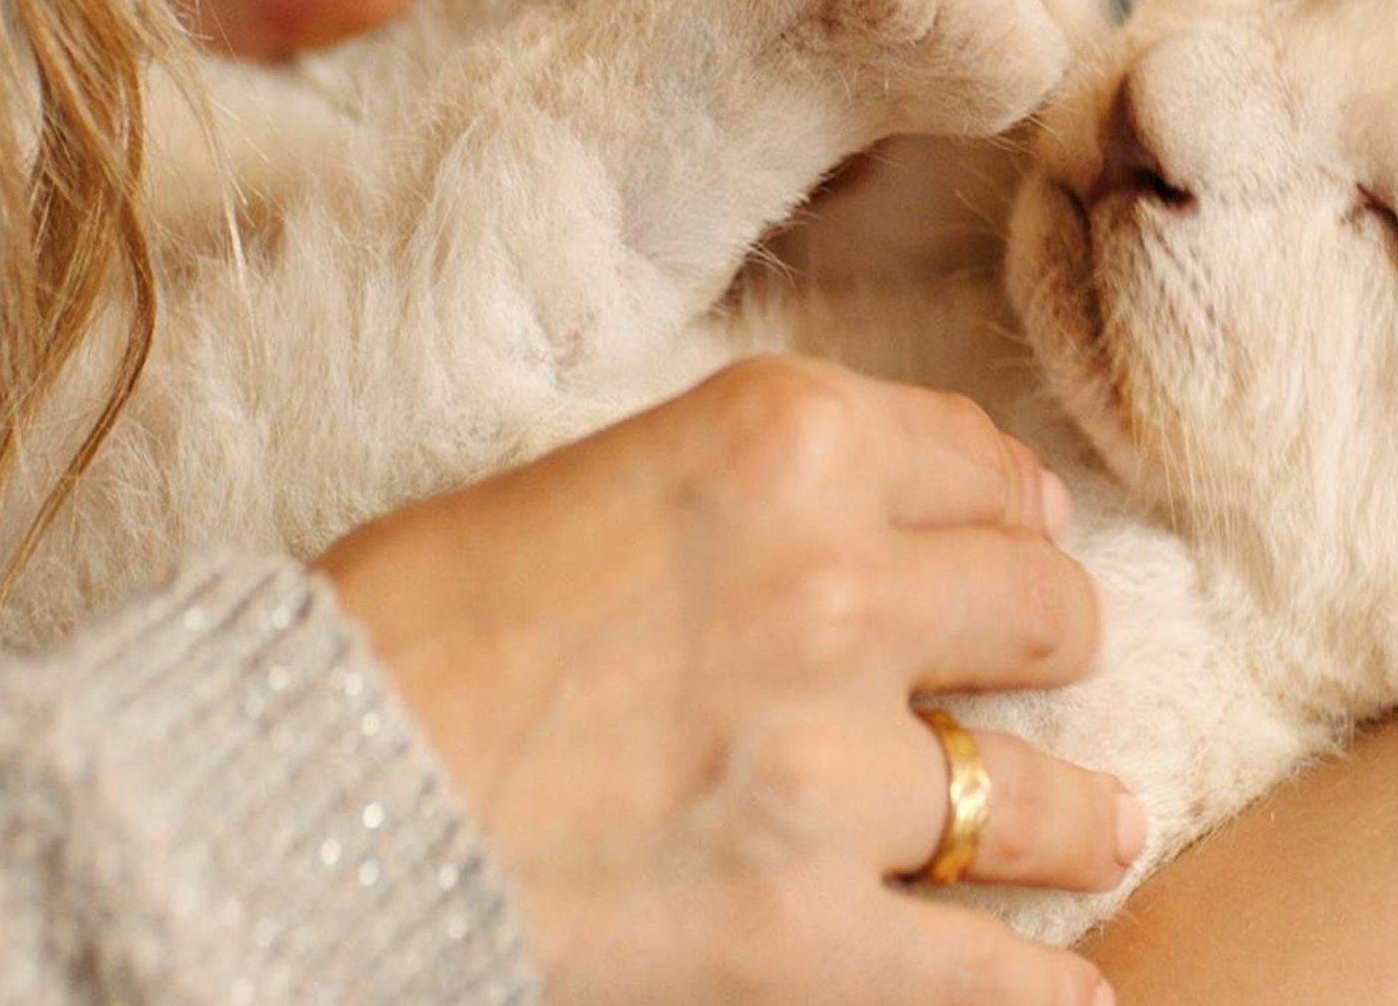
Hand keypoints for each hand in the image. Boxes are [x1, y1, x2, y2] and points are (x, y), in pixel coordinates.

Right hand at [319, 357, 1135, 1005]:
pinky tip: (1083, 996)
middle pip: (1039, 609)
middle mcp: (833, 588)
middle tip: (1042, 661)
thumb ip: (752, 489)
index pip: (971, 460)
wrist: (295, 789)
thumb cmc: (405, 623)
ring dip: (1079, 813)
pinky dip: (1042, 991)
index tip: (1017, 532)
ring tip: (1102, 824)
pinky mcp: (798, 931)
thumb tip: (894, 517)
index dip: (1005, 502)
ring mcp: (830, 770)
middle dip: (1049, 637)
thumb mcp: (593, 480)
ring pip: (1039, 795)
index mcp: (777, 446)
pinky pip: (982, 975)